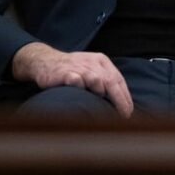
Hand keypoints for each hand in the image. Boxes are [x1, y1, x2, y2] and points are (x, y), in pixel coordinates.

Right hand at [11, 42, 132, 117]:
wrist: (45, 60)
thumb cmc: (72, 69)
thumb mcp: (91, 69)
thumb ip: (104, 81)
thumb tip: (120, 102)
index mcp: (101, 61)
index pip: (118, 79)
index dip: (125, 96)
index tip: (129, 111)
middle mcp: (92, 63)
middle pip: (110, 81)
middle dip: (119, 99)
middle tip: (124, 114)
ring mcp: (78, 67)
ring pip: (95, 79)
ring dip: (101, 92)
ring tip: (103, 106)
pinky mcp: (64, 73)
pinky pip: (75, 79)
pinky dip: (80, 85)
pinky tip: (83, 94)